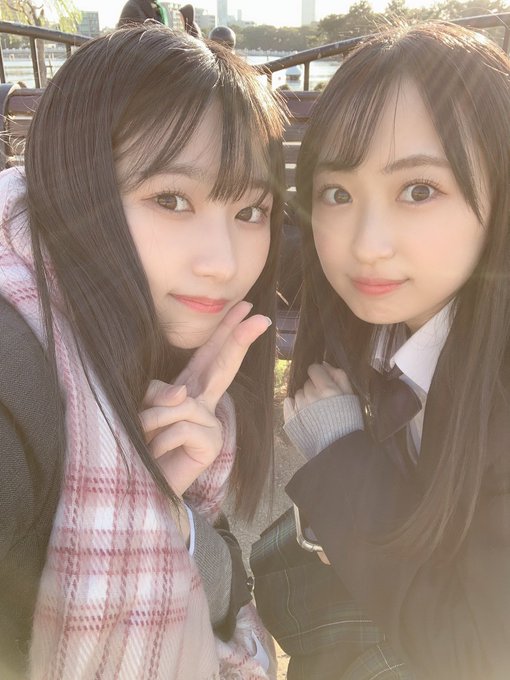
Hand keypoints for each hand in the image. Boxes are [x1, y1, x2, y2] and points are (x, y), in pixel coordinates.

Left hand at [140, 302, 270, 495]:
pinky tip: (157, 453)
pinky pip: (178, 428)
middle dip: (238, 338)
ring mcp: (211, 424)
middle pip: (223, 364)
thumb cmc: (143, 443)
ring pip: (180, 404)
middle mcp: (204, 403)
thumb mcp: (146, 409)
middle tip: (260, 317)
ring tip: (145, 437)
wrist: (142, 483)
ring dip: (152, 420)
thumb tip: (183, 394)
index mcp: (190, 389)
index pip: (209, 353)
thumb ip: (161, 394)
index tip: (245, 307)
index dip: (226, 329)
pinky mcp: (210, 444)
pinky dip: (159, 439)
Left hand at [284, 361, 353, 422]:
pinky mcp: (291, 418)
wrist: (338, 448)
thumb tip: (325, 364)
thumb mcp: (350, 396)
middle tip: (324, 403)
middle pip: (307, 383)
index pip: (314, 369)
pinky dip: (295, 405)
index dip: (320, 375)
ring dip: (306, 399)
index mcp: (326, 389)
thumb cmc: (348, 422)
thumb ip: (339, 376)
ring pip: (299, 393)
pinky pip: (288, 403)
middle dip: (315, 389)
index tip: (325, 384)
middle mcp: (310, 396)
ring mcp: (299, 407)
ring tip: (316, 412)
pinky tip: (305, 414)